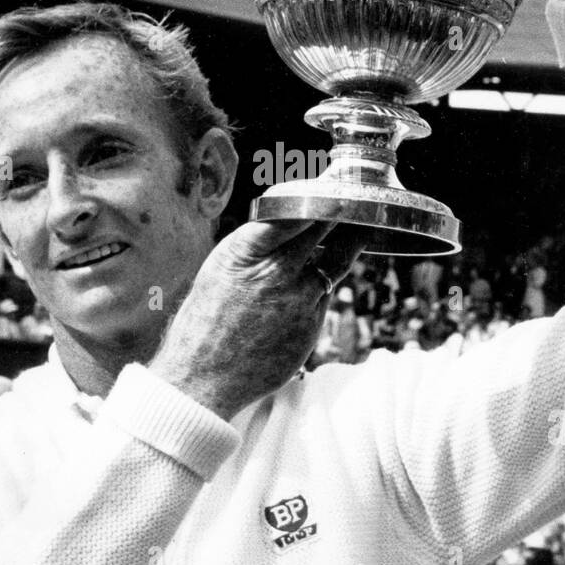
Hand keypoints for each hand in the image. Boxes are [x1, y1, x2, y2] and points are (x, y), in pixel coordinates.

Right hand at [148, 219, 366, 421]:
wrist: (204, 377)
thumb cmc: (203, 322)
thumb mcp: (219, 270)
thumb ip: (254, 247)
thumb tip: (286, 224)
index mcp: (245, 251)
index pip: (293, 211)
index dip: (317, 198)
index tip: (330, 187)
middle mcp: (276, 270)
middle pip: (322, 229)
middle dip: (339, 212)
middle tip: (355, 199)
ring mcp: (299, 298)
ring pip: (336, 259)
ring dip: (350, 241)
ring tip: (362, 227)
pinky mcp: (312, 323)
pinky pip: (325, 293)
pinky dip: (326, 281)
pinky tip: (324, 274)